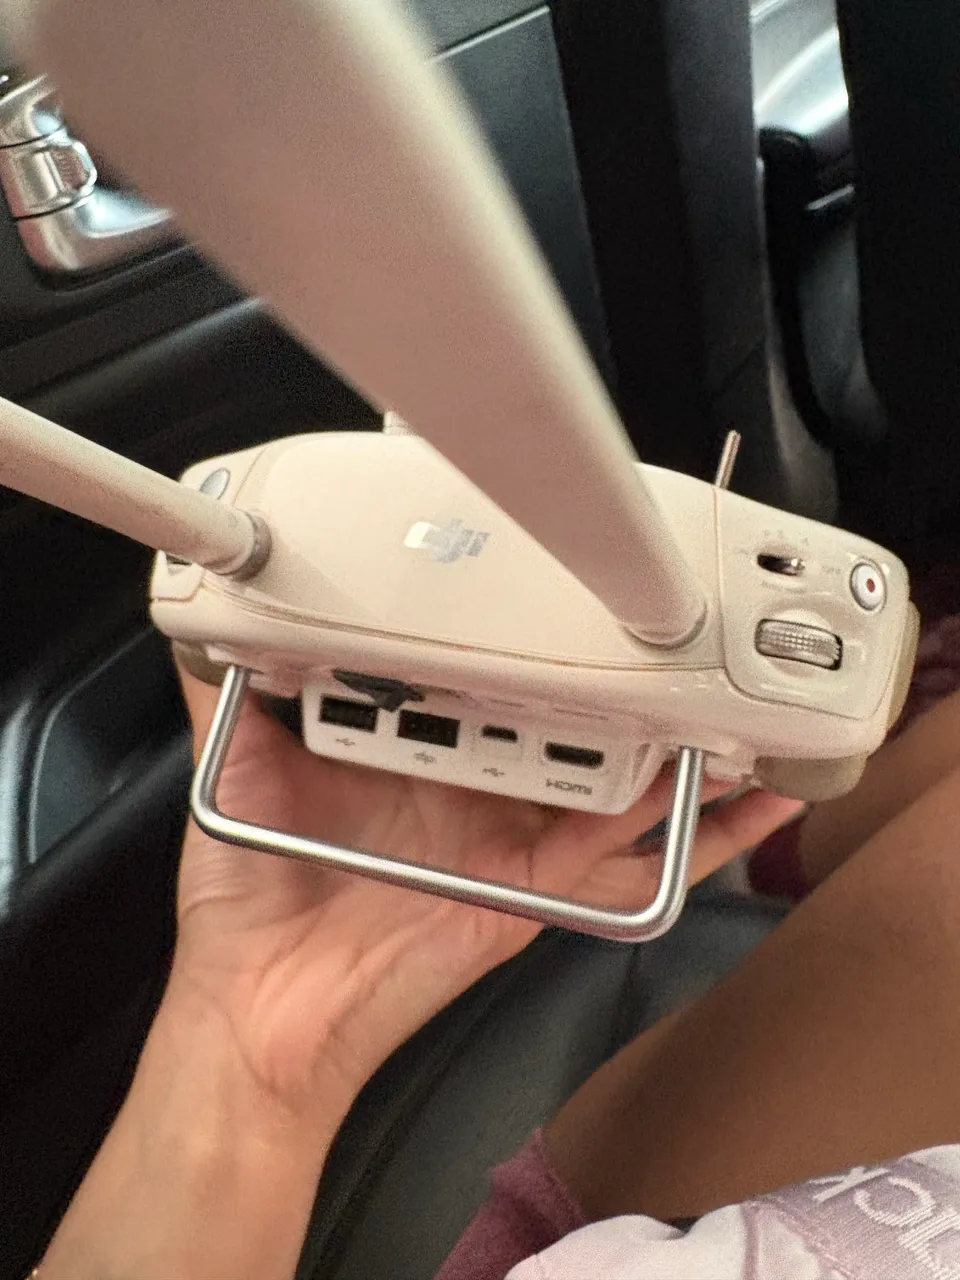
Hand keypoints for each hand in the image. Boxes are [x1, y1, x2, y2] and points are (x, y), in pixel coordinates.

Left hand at [171, 666, 802, 1119]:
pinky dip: (701, 837)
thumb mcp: (233, 766)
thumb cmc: (248, 898)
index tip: (561, 589)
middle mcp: (476, 794)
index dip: (527, 641)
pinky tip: (754, 801)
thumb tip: (203, 612)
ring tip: (744, 696)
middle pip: (567, 727)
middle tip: (681, 629)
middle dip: (624, 683)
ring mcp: (516, 841)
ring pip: (621, 783)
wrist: (261, 1007)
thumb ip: (227, 689)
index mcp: (416, 758)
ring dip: (683, 745)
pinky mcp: (540, 889)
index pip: (487, 684)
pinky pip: (630, 858)